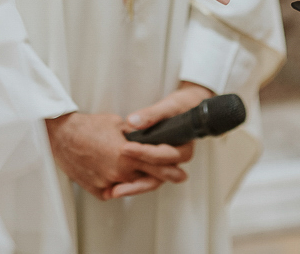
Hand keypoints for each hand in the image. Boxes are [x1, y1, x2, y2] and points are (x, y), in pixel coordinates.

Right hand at [45, 112, 190, 199]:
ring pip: (133, 185)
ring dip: (143, 180)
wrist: (62, 137)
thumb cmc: (89, 127)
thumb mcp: (118, 124)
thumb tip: (149, 136)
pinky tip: (125, 178)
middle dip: (167, 176)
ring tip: (151, 174)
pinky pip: (115, 190)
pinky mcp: (97, 189)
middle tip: (179, 176)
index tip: (180, 164)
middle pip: (151, 178)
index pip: (158, 161)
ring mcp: (108, 183)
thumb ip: (136, 134)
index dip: (172, 163)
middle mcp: (119, 172)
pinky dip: (121, 185)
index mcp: (127, 154)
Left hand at [109, 82, 212, 198]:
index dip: (143, 153)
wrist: (187, 109)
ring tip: (112, 192)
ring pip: (152, 182)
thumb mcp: (169, 106)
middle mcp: (175, 161)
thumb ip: (152, 114)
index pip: (162, 155)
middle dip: (138, 184)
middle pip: (158, 178)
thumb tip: (133, 121)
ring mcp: (166, 165)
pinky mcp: (156, 165)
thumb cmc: (180, 107)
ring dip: (133, 187)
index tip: (125, 148)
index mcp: (183, 148)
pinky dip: (130, 183)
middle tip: (117, 187)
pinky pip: (145, 177)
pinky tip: (113, 187)